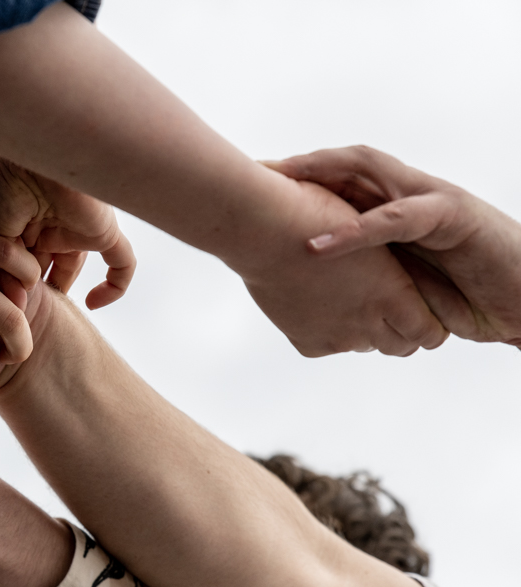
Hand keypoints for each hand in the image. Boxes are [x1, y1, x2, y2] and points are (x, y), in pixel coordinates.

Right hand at [0, 148, 134, 308]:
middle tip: (15, 320)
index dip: (5, 286)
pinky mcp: (103, 230)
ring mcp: (76, 227)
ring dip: (61, 292)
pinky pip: (121, 263)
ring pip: (73, 267)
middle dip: (29, 293)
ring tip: (41, 315)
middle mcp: (46, 223)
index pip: (12, 260)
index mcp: (15, 218)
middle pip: (41, 267)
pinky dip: (114, 286)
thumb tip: (10, 308)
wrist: (33, 151)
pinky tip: (95, 305)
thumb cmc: (0, 181)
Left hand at [265, 146, 520, 345]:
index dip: (299, 176)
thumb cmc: (461, 294)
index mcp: (394, 204)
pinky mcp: (453, 218)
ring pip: (371, 174)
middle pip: (348, 164)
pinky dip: (355, 231)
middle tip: (256, 171)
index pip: (341, 178)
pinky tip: (319, 245)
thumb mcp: (398, 280)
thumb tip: (307, 282)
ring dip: (322, 179)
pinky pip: (397, 219)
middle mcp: (410, 193)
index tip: (253, 182)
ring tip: (280, 186)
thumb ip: (363, 271)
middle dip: (301, 166)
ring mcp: (432, 200)